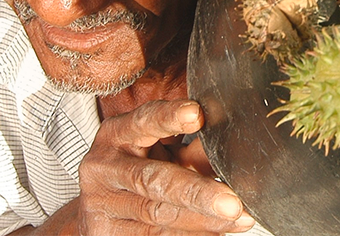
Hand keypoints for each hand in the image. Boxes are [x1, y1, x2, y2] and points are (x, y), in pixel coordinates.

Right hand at [76, 99, 255, 234]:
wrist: (100, 208)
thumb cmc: (137, 168)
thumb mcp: (161, 151)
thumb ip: (192, 149)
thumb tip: (230, 148)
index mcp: (116, 134)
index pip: (143, 122)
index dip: (169, 118)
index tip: (197, 115)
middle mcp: (104, 167)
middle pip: (153, 180)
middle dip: (197, 192)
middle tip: (232, 203)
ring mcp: (101, 203)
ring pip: (158, 215)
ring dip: (204, 221)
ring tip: (239, 219)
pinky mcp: (105, 233)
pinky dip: (191, 235)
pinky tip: (216, 232)